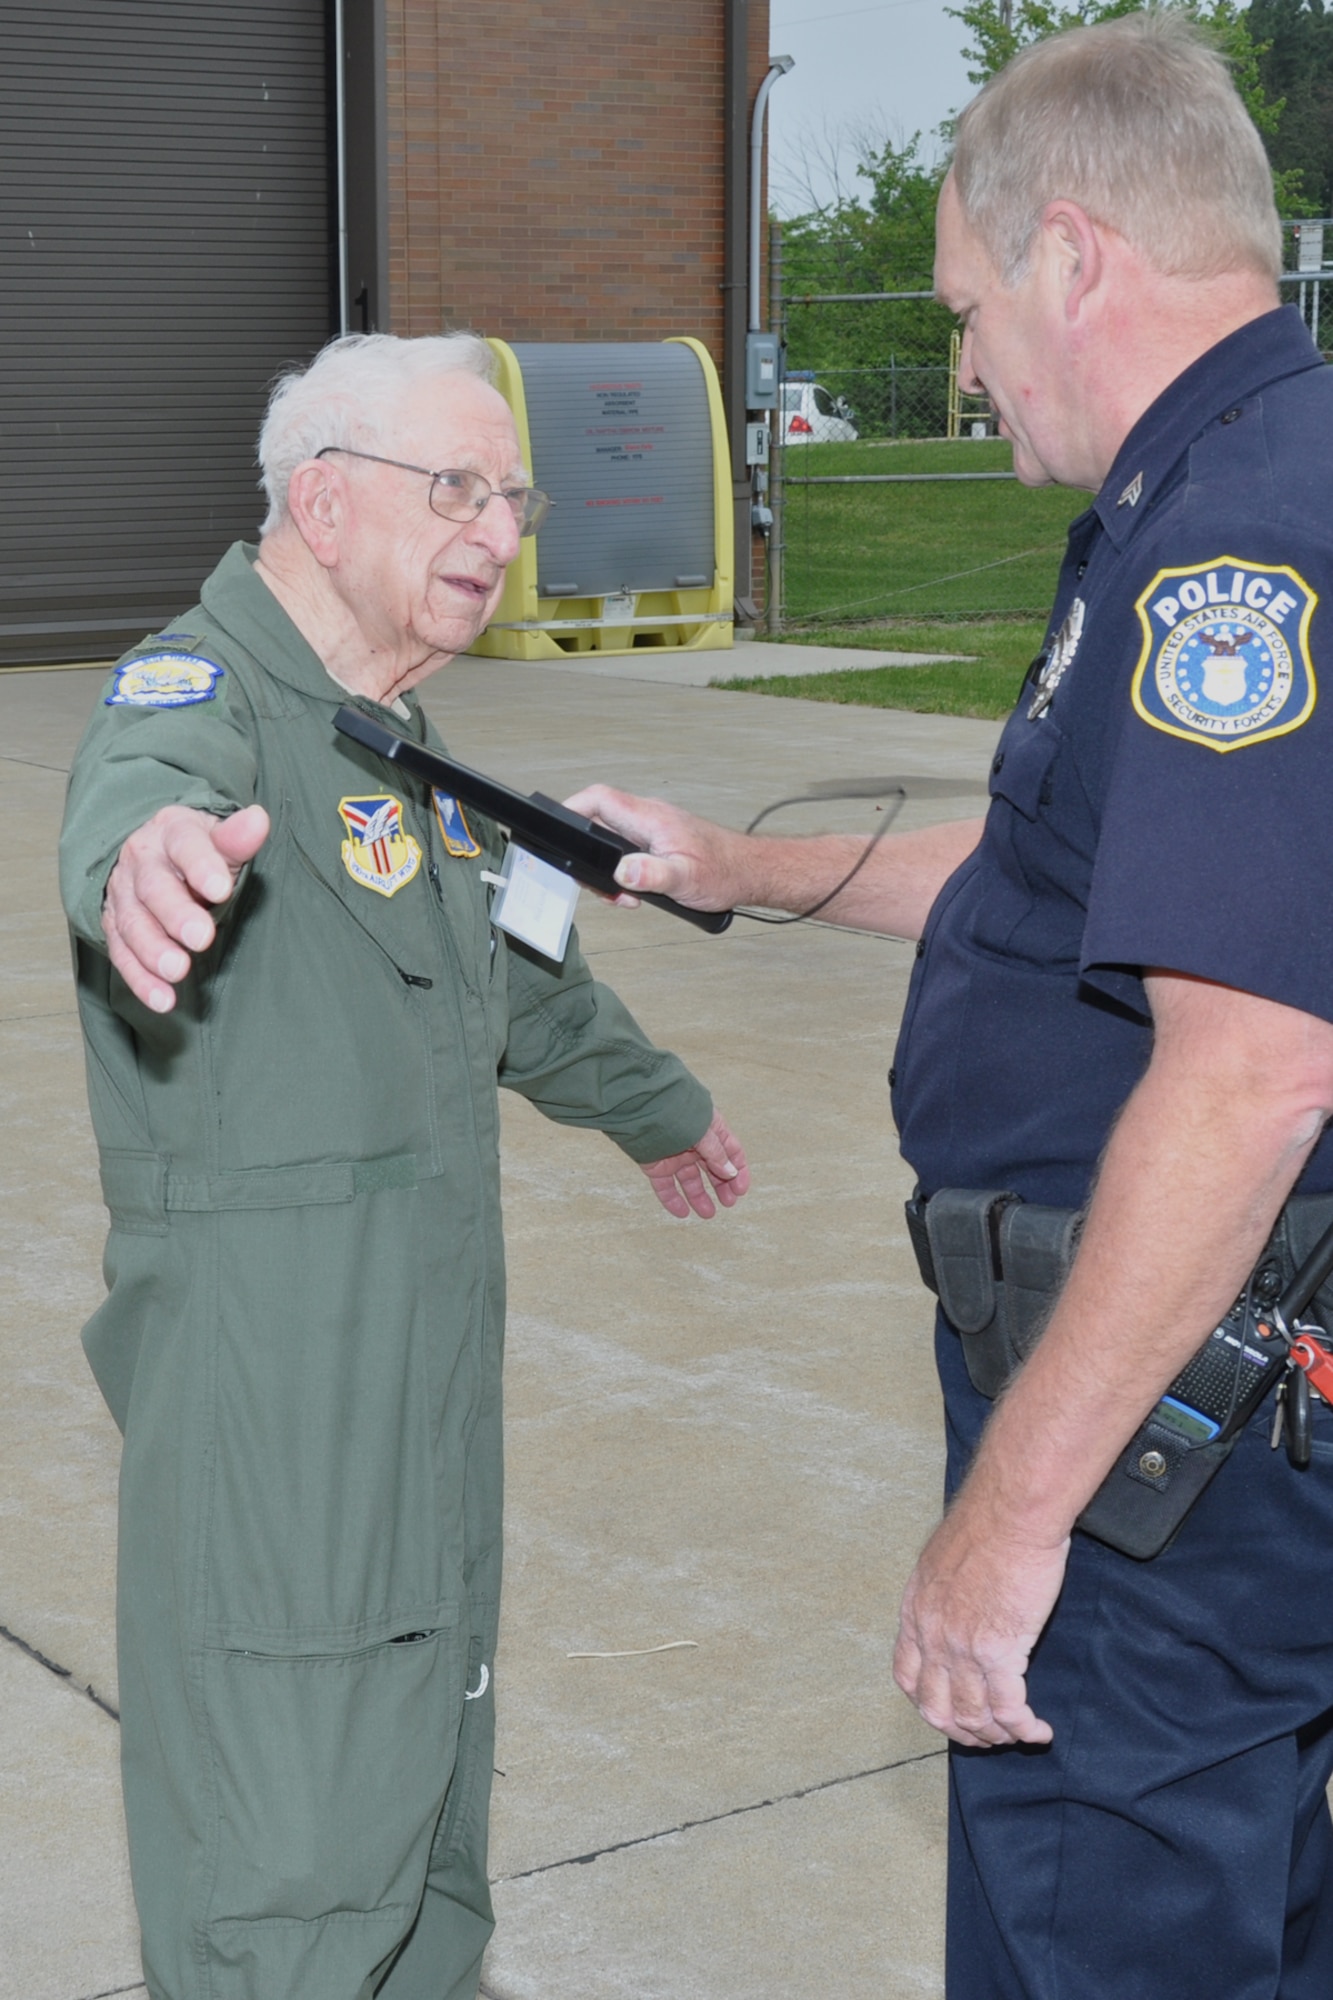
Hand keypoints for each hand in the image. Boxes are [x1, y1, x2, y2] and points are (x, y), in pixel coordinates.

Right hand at [102, 803, 269, 1012]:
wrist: (152, 853)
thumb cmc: (197, 850)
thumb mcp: (218, 839)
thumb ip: (237, 838)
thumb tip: (258, 820)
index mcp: (171, 833)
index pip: (186, 845)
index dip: (202, 867)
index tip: (222, 890)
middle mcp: (141, 861)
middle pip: (154, 888)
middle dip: (176, 914)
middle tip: (201, 938)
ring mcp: (123, 895)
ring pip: (133, 923)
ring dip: (153, 950)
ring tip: (177, 970)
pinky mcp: (114, 926)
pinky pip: (123, 954)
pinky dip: (141, 980)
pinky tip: (163, 1000)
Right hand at [563, 784, 742, 911]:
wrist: (750, 872)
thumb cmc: (724, 871)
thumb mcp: (685, 879)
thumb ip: (651, 874)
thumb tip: (621, 871)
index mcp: (650, 819)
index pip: (599, 799)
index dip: (572, 808)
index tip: (557, 829)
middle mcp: (649, 818)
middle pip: (598, 822)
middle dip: (589, 855)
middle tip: (602, 886)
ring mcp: (653, 829)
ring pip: (612, 839)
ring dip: (609, 869)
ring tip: (625, 894)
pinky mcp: (659, 842)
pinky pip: (627, 850)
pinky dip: (624, 871)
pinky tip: (637, 890)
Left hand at [638, 1110, 749, 1218]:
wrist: (641, 1107)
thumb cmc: (676, 1112)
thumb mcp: (703, 1133)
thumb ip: (716, 1154)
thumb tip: (730, 1172)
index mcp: (710, 1131)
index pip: (730, 1153)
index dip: (738, 1172)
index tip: (740, 1191)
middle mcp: (694, 1144)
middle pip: (712, 1169)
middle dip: (721, 1186)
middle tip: (728, 1203)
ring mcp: (675, 1155)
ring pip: (690, 1180)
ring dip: (699, 1197)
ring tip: (708, 1214)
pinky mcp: (656, 1165)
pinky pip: (665, 1186)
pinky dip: (673, 1200)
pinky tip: (682, 1213)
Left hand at [893, 1494, 1068, 1747]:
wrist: (1010, 1511)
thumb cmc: (988, 1523)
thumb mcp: (943, 1558)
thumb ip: (943, 1591)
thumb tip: (958, 1605)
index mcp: (915, 1610)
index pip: (907, 1676)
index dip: (929, 1702)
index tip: (951, 1711)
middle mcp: (931, 1635)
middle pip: (936, 1707)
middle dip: (963, 1731)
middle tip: (988, 1736)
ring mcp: (961, 1647)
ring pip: (973, 1716)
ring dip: (997, 1736)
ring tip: (1019, 1734)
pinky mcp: (998, 1651)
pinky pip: (1008, 1709)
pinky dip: (1024, 1729)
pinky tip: (1039, 1730)